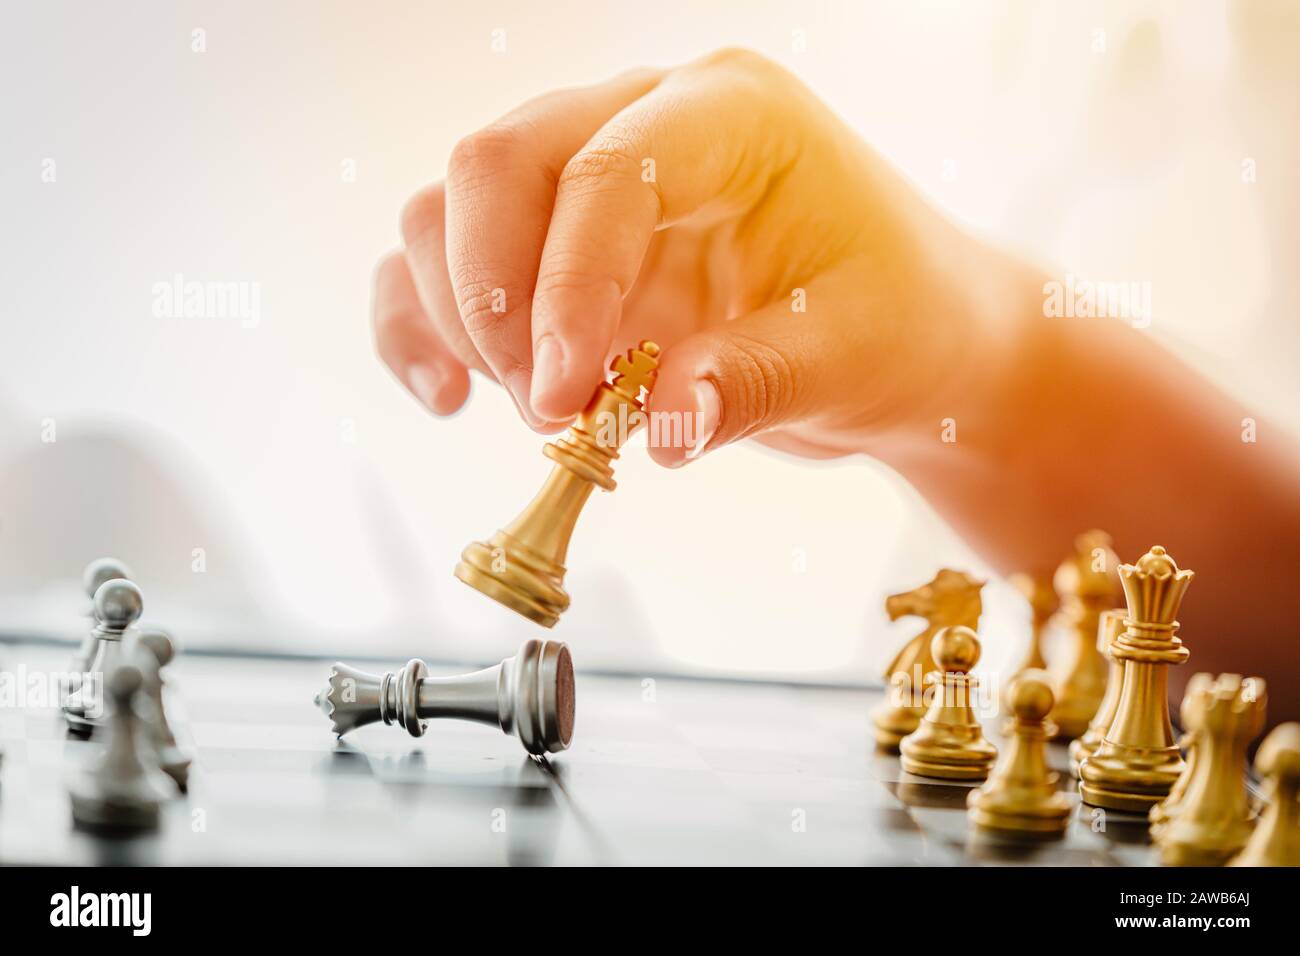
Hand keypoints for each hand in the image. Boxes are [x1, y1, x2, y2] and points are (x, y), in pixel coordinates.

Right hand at [373, 48, 1025, 466]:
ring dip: (460, 318)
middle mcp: (640, 121)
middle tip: (547, 408)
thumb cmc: (894, 321)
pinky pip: (443, 265)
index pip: (607, 171)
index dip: (567, 287)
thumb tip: (664, 426)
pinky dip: (422, 327)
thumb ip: (755, 382)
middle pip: (497, 164)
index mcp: (728, 115)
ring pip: (449, 208)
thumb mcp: (851, 356)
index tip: (563, 401)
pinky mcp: (552, 248)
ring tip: (538, 410)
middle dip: (495, 297)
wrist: (899, 337)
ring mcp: (583, 181)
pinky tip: (450, 398)